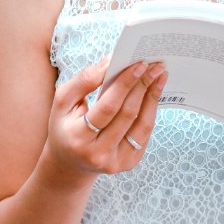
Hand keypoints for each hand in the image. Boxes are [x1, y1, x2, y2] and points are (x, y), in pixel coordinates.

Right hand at [45, 56, 167, 178]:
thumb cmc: (66, 125)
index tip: (140, 64)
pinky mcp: (129, 162)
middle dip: (143, 86)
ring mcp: (117, 162)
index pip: (107, 107)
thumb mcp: (63, 101)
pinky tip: (154, 92)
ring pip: (142, 125)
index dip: (125, 84)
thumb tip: (111, 61)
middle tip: (155, 64)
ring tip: (160, 75)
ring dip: (153, 96)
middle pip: (127, 114)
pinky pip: (145, 133)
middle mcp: (99, 154)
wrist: (70, 162)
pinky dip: (152, 109)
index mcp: (78, 138)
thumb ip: (84, 80)